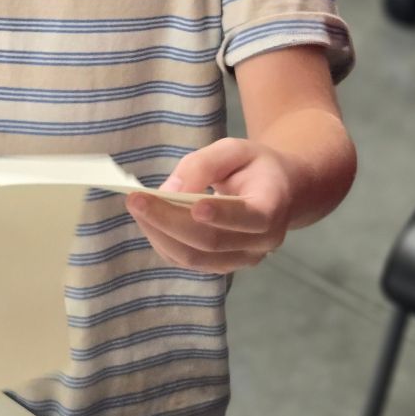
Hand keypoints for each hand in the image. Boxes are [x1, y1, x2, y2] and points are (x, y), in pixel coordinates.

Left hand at [126, 137, 294, 273]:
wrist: (278, 192)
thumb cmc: (254, 166)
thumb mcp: (234, 149)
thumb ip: (204, 165)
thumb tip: (169, 193)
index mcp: (273, 206)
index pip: (251, 218)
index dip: (223, 215)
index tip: (195, 206)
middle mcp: (261, 242)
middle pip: (212, 241)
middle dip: (169, 221)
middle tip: (136, 200)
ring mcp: (242, 260)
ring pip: (195, 257)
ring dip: (160, 234)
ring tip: (136, 207)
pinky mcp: (222, 266)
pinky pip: (188, 261)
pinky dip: (163, 242)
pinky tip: (148, 220)